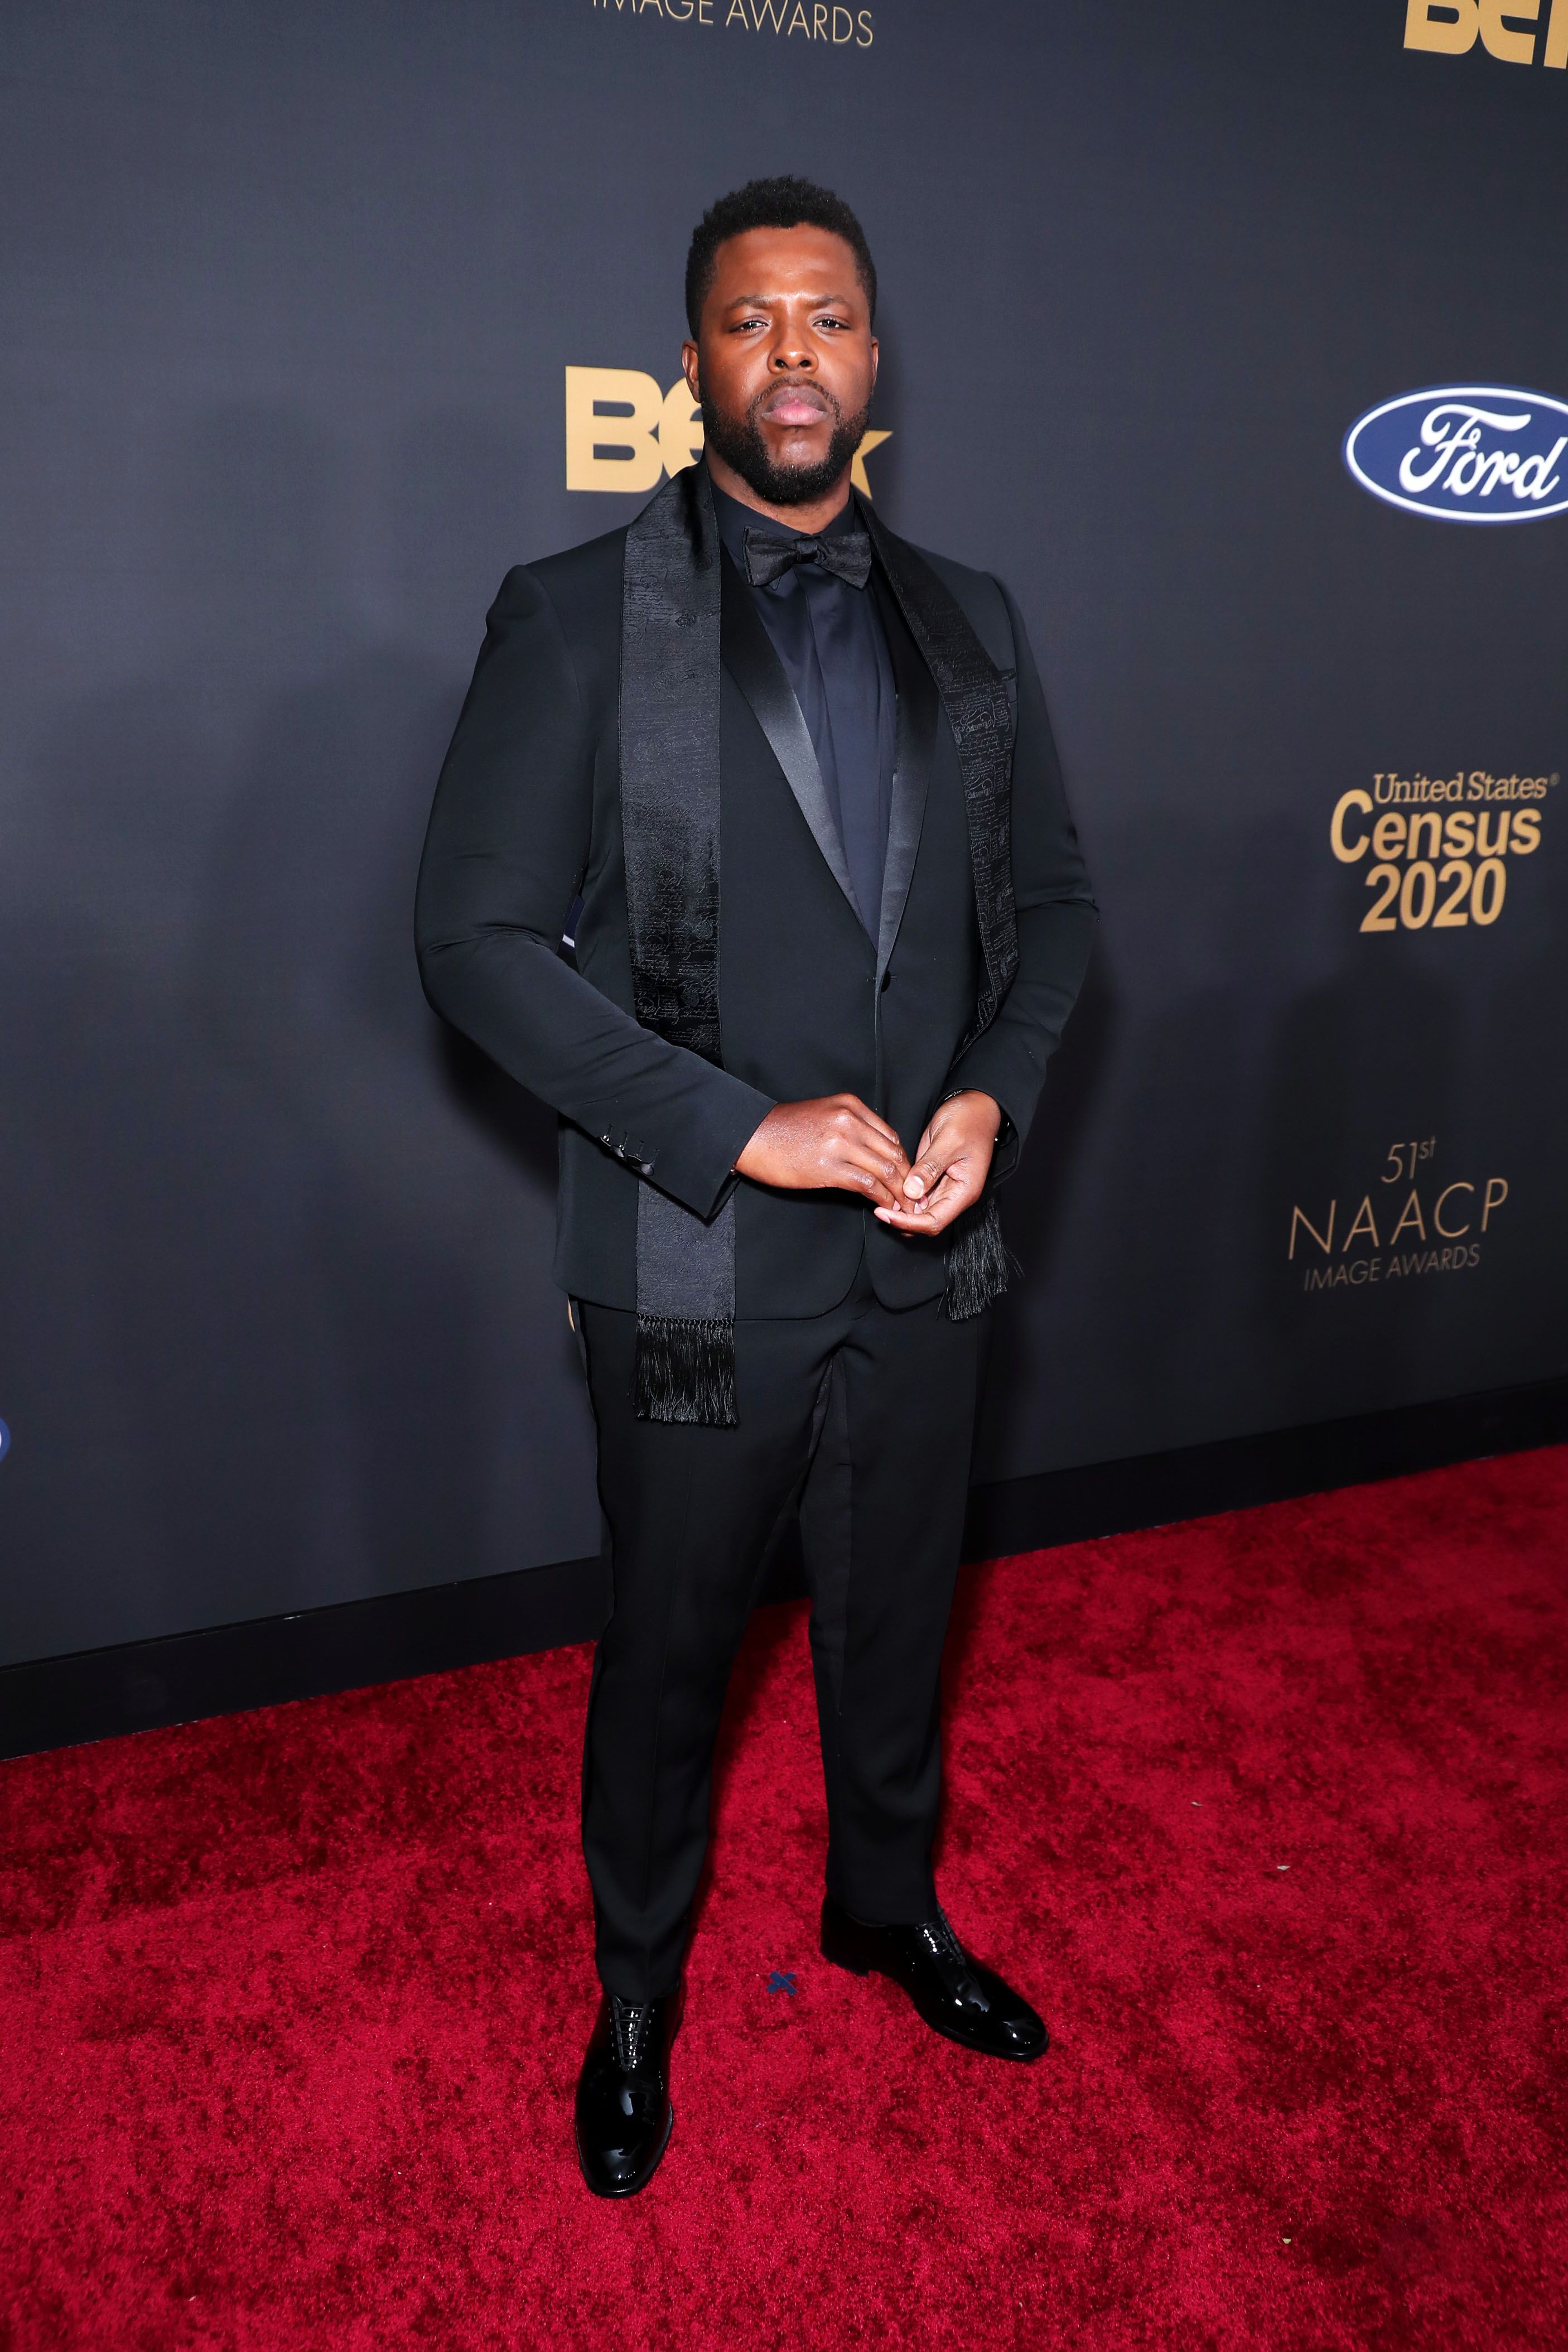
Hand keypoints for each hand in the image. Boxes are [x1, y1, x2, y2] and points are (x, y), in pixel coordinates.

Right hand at [735, 1095, 911, 1210]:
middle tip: (915, 1198)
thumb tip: (873, 1153)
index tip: (906, 1178)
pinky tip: (885, 1208)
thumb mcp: (823, 1114)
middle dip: (908, 1179)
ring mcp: (840, 1143)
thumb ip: (850, 1127)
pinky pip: (867, 1184)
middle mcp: (849, 1120)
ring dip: (900, 1193)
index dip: (903, 1160)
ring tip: (905, 1208)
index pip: (890, 1135)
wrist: (750, 1135)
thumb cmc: (782, 1130)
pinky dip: (882, 1199)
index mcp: (850, 1105)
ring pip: (885, 1170)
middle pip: (893, 1152)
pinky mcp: (829, 1167)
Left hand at [873, 1091, 1000, 1236]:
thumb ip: (930, 1168)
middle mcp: (955, 1194)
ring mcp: (944, 1188)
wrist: (975, 1107)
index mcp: (964, 1191)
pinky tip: (889, 1189)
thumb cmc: (969, 1120)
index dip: (908, 1222)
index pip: (934, 1221)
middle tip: (878, 1209)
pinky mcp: (934, 1178)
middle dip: (902, 1220)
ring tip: (880, 1200)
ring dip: (901, 1210)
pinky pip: (918, 1196)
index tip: (885, 1213)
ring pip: (920, 1211)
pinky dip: (903, 1197)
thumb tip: (911, 1192)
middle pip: (926, 1221)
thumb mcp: (948, 1141)